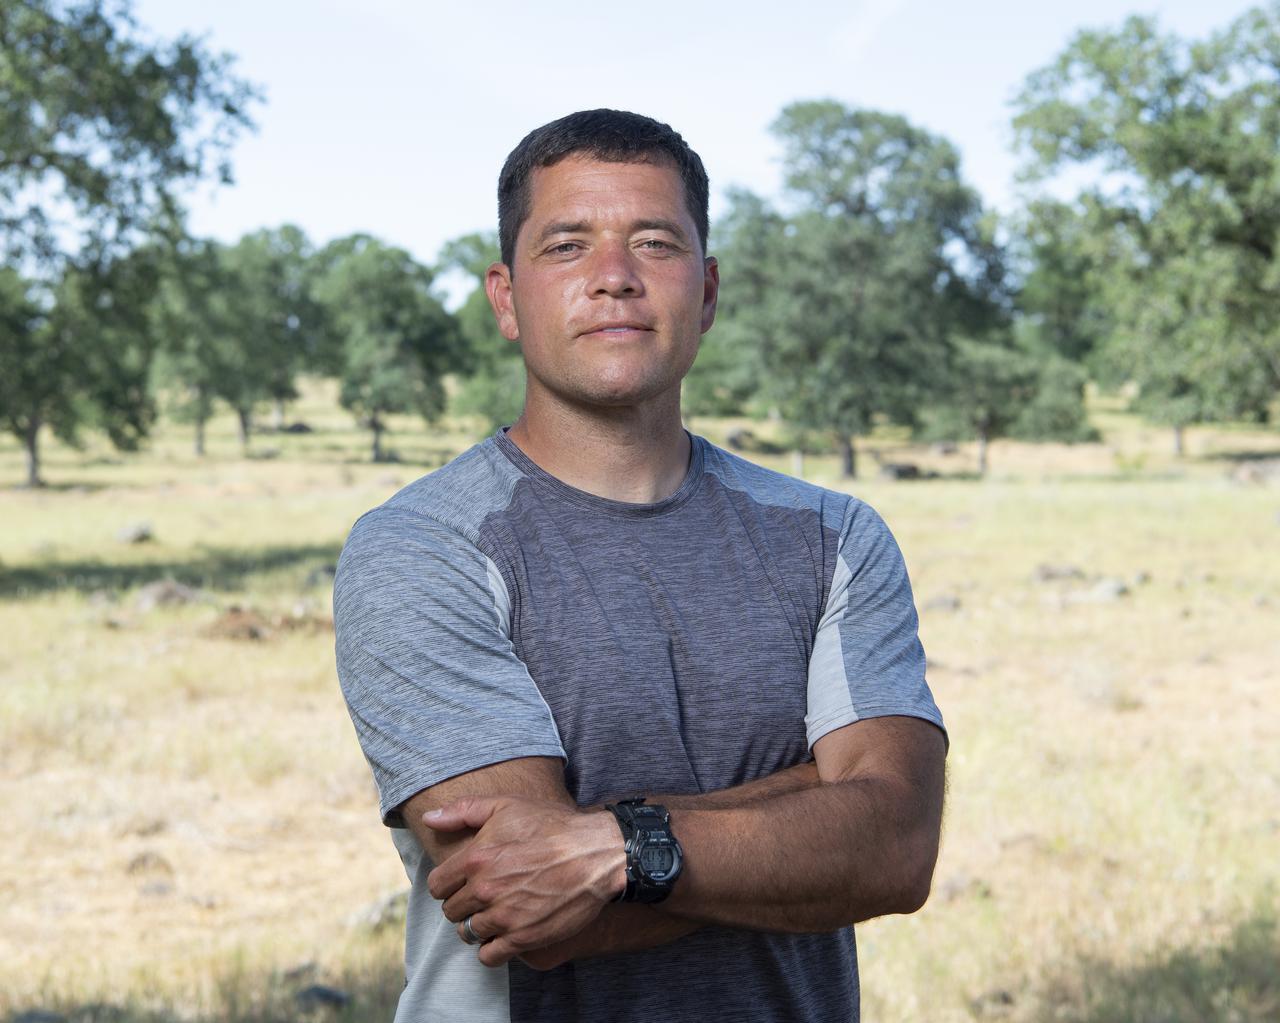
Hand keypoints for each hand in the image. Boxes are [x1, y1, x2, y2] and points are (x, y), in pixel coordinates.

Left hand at [424, 795, 625, 966]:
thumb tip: (429, 818)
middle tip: (485, 895)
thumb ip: (463, 811)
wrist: (596, 853)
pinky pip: (489, 956)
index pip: (437, 886)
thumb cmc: (552, 826)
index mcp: (476, 858)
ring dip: (477, 925)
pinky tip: (505, 932)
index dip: (449, 883)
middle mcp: (485, 890)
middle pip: (452, 911)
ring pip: (467, 933)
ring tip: (495, 913)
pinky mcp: (524, 938)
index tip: (464, 881)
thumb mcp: (507, 806)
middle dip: (464, 903)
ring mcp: (504, 917)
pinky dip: (493, 947)